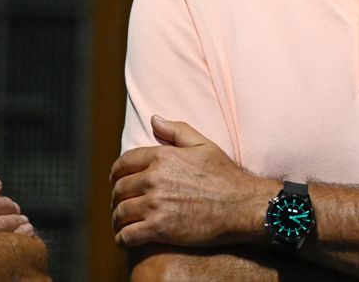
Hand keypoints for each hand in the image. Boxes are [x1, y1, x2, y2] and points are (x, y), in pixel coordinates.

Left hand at [110, 115, 273, 249]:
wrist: (242, 205)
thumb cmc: (225, 175)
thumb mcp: (204, 145)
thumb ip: (177, 131)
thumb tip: (154, 119)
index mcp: (162, 157)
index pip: (124, 163)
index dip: (116, 172)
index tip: (117, 180)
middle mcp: (154, 179)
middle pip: (119, 189)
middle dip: (118, 197)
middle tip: (123, 204)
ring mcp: (154, 205)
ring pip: (120, 213)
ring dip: (118, 219)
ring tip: (124, 223)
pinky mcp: (158, 229)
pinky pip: (126, 236)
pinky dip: (122, 239)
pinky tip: (127, 239)